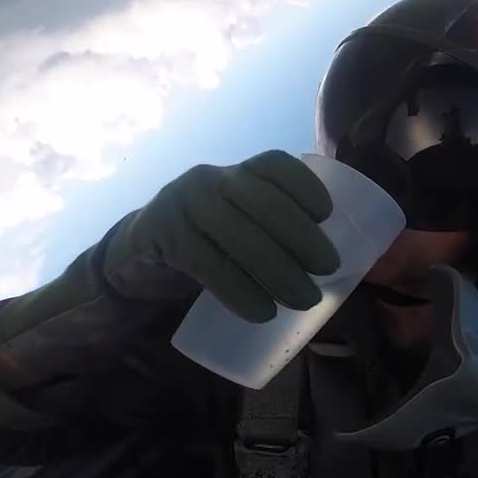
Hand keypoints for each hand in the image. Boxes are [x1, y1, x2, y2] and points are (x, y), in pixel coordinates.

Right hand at [103, 150, 340, 322]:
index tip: (327, 215)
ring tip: (305, 299)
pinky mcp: (162, 236)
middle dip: (301, 236)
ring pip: (238, 235)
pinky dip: (239, 291)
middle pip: (263, 201)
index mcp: (236, 172)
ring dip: (277, 270)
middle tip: (328, 269)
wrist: (137, 254)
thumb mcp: (237, 221)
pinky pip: (206, 265)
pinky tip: (263, 312)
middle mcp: (210, 179)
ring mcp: (182, 204)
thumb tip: (340, 265)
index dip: (305, 186)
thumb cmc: (208, 241)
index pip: (275, 165)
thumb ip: (272, 229)